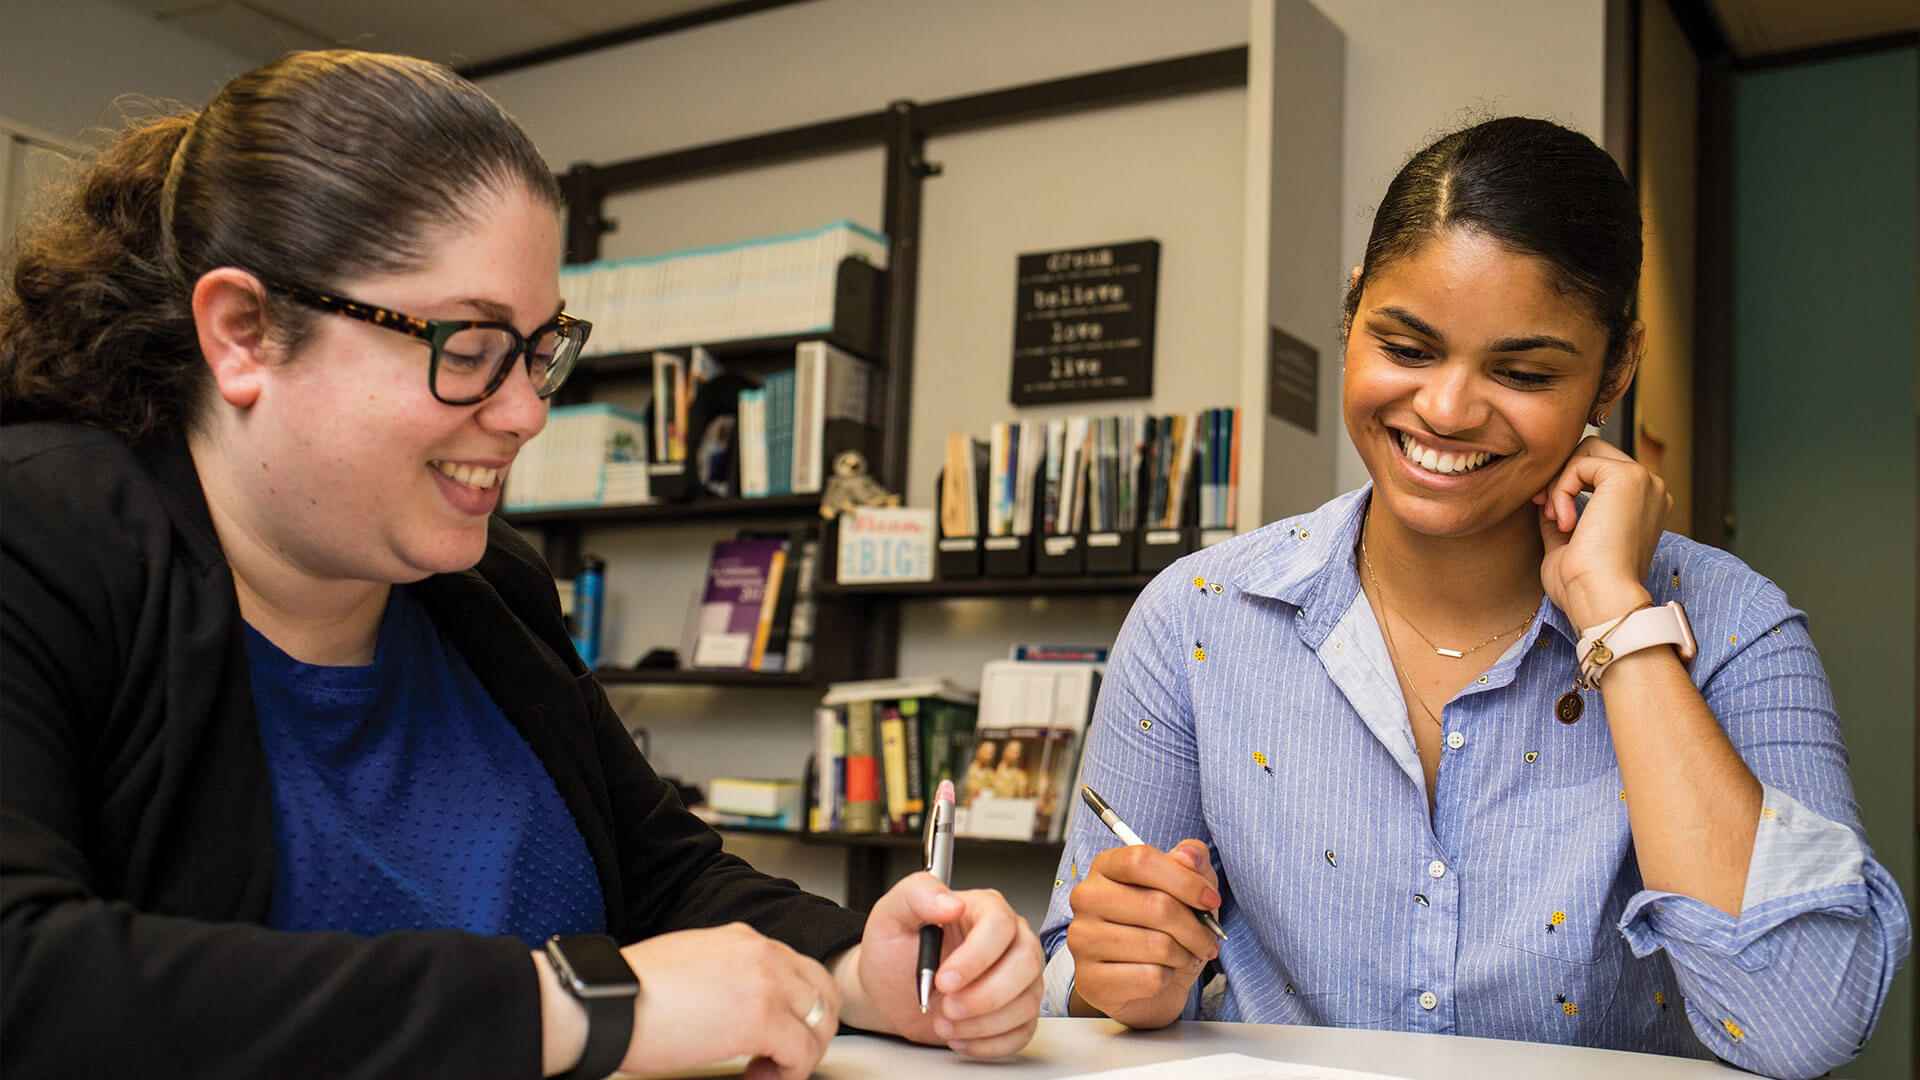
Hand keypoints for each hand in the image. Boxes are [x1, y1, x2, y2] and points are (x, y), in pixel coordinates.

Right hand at [618, 923, 840, 1079]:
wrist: (609, 1001)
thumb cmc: (631, 990)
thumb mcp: (690, 962)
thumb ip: (725, 973)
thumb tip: (735, 1003)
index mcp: (744, 939)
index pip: (800, 969)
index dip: (796, 1007)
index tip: (777, 1033)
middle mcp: (762, 954)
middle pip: (822, 992)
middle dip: (812, 1029)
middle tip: (786, 1056)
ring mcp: (766, 984)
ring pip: (819, 1023)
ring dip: (801, 1054)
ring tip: (769, 1072)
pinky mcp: (762, 1019)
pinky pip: (802, 1053)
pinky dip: (790, 1073)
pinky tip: (760, 1079)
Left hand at [849, 872, 1042, 1057]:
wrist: (891, 990)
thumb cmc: (895, 951)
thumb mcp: (891, 914)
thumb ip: (918, 895)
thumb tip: (951, 902)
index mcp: (984, 909)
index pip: (1000, 926)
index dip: (976, 957)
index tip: (944, 980)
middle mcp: (1010, 940)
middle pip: (1026, 964)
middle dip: (985, 995)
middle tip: (946, 1007)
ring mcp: (1019, 978)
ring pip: (1027, 1002)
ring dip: (983, 1023)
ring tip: (945, 1024)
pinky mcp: (1017, 1012)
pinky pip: (1023, 1032)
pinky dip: (990, 1044)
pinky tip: (961, 1037)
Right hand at [1064, 839, 1221, 1028]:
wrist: (1141, 986)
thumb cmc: (1161, 929)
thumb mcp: (1184, 889)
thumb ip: (1191, 862)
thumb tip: (1190, 854)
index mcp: (1105, 867)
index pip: (1141, 860)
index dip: (1185, 880)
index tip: (1211, 900)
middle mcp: (1086, 898)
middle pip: (1156, 905)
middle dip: (1196, 928)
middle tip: (1208, 940)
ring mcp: (1083, 939)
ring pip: (1157, 945)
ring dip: (1185, 955)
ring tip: (1184, 956)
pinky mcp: (1091, 979)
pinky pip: (1150, 977)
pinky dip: (1168, 979)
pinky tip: (1161, 974)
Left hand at [1534, 435, 1667, 627]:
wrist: (1600, 598)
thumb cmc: (1584, 584)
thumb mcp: (1567, 543)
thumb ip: (1561, 516)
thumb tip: (1545, 497)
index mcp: (1642, 506)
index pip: (1598, 473)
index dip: (1567, 485)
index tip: (1548, 514)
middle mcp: (1650, 490)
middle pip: (1593, 453)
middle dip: (1561, 477)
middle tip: (1545, 510)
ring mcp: (1643, 481)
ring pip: (1586, 452)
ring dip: (1560, 483)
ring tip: (1557, 519)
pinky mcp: (1628, 477)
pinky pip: (1580, 463)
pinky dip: (1561, 489)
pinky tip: (1565, 522)